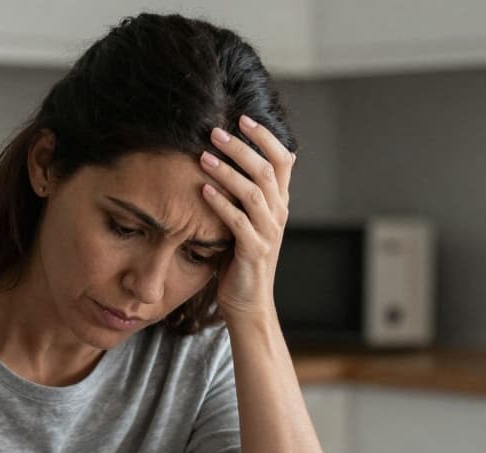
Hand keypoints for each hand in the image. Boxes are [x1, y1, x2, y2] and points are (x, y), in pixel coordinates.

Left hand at [198, 115, 295, 320]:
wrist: (248, 302)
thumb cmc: (240, 257)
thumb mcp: (247, 219)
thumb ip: (245, 192)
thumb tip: (229, 157)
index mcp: (279, 202)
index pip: (283, 159)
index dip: (266, 136)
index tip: (243, 117)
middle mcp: (278, 213)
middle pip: (266, 170)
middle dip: (240, 147)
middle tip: (214, 132)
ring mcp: (268, 232)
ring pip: (254, 192)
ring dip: (228, 171)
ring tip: (203, 157)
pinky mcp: (254, 251)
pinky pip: (238, 222)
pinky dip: (220, 204)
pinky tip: (202, 189)